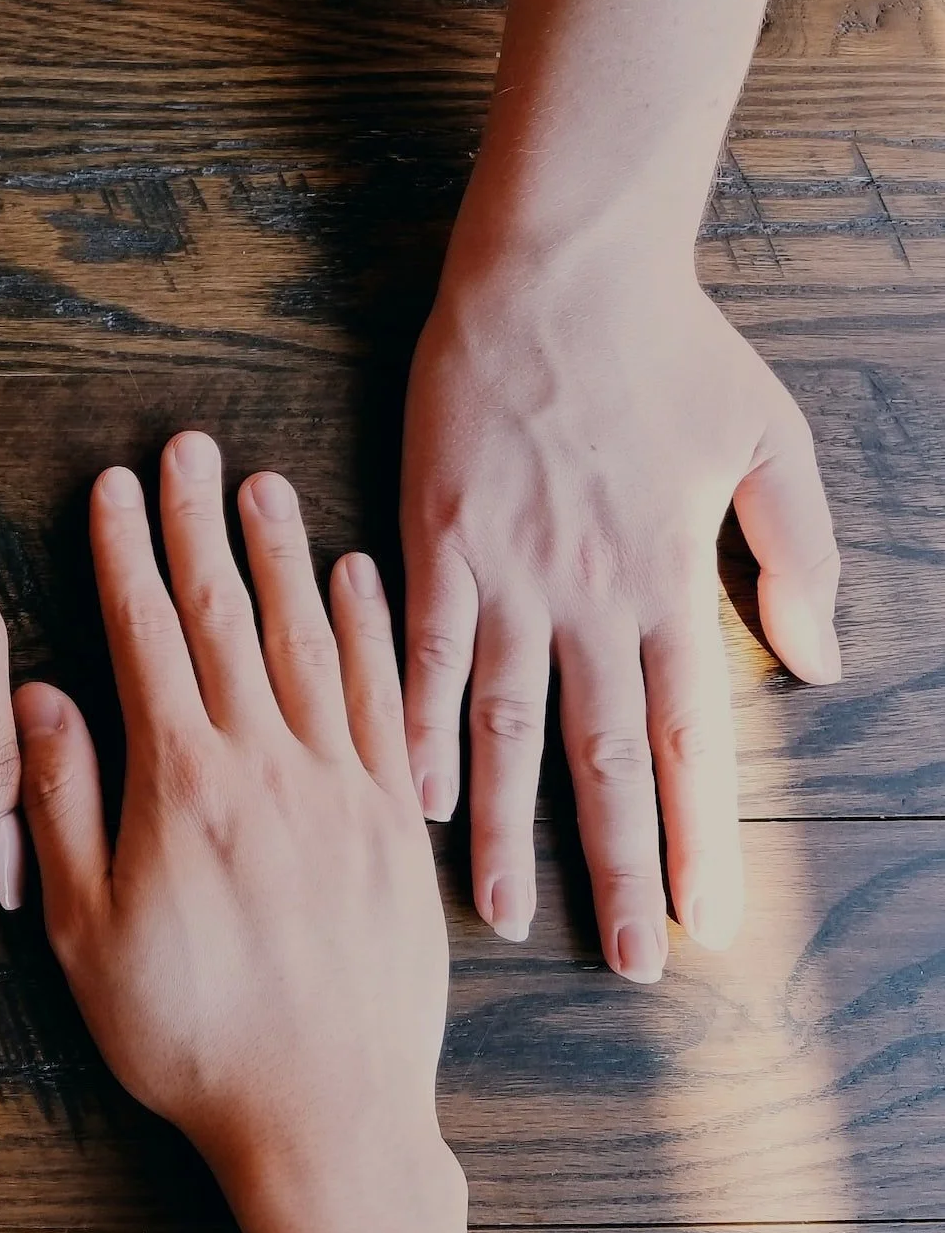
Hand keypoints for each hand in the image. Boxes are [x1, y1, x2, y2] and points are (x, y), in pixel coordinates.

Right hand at [15, 430, 546, 1232]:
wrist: (326, 1120)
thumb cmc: (188, 1038)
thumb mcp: (85, 933)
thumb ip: (62, 805)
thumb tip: (42, 698)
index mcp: (183, 787)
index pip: (150, 640)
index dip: (127, 557)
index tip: (115, 487)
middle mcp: (270, 767)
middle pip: (229, 619)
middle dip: (201, 527)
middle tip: (189, 447)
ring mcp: (344, 791)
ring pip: (309, 644)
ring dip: (282, 558)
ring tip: (262, 485)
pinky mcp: (395, 826)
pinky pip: (383, 701)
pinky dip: (370, 631)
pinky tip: (356, 580)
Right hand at [401, 242, 840, 978]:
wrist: (557, 270)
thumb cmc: (669, 347)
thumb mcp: (771, 440)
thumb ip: (797, 555)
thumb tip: (820, 663)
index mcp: (670, 580)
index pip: (688, 737)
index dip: (698, 836)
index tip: (708, 923)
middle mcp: (590, 595)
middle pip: (601, 757)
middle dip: (617, 868)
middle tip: (625, 962)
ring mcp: (506, 572)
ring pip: (507, 724)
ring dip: (504, 827)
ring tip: (500, 914)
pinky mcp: (437, 540)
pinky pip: (423, 652)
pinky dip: (417, 727)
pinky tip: (411, 796)